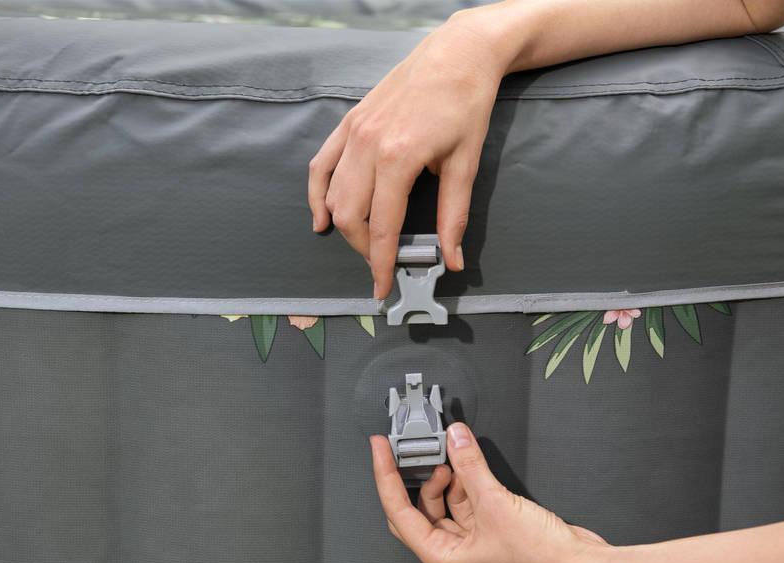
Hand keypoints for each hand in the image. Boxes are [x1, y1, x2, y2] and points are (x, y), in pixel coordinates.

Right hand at [308, 13, 511, 298]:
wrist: (456, 53)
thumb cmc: (465, 104)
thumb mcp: (465, 163)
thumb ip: (453, 216)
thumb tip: (451, 258)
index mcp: (398, 158)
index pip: (381, 227)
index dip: (380, 264)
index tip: (382, 287)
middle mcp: (367, 146)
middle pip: (349, 217)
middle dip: (363, 249)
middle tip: (382, 264)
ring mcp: (353, 133)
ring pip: (332, 196)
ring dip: (343, 227)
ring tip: (363, 245)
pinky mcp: (349, 123)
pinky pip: (321, 166)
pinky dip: (318, 195)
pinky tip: (321, 217)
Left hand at [370, 422, 618, 562]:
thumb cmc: (540, 560)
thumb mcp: (496, 503)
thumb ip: (470, 466)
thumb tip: (454, 439)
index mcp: (441, 557)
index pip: (399, 512)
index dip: (385, 477)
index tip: (380, 451)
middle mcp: (453, 554)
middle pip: (418, 510)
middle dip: (417, 478)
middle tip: (413, 450)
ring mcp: (473, 544)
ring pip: (446, 505)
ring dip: (448, 479)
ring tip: (453, 455)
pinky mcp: (492, 532)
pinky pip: (468, 504)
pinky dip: (468, 483)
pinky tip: (471, 465)